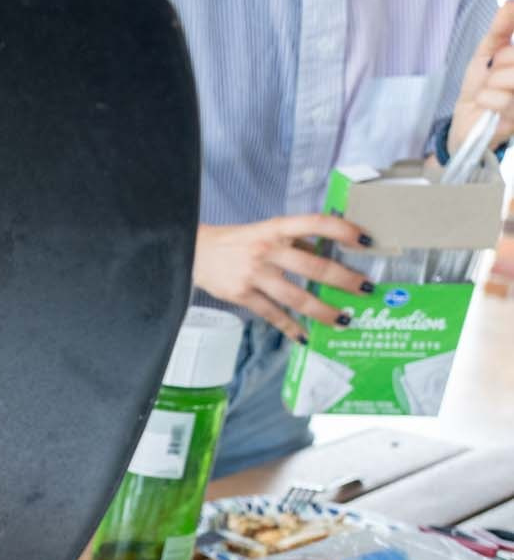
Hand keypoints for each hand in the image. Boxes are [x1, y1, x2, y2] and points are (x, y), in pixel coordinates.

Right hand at [192, 214, 371, 344]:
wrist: (192, 251)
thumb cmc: (237, 241)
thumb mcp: (266, 231)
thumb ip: (296, 240)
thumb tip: (330, 253)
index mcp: (276, 229)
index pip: (315, 224)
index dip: (343, 230)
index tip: (366, 241)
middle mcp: (266, 251)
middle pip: (313, 268)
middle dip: (344, 280)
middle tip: (367, 289)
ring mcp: (254, 275)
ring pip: (296, 297)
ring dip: (323, 311)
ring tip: (344, 320)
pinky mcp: (241, 295)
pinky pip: (271, 314)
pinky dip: (290, 327)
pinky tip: (305, 336)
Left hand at [449, 0, 513, 157]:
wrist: (465, 122)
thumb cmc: (481, 85)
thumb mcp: (488, 52)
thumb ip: (501, 29)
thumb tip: (510, 4)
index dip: (509, 45)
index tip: (498, 52)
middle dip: (502, 58)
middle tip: (495, 70)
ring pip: (509, 77)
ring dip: (492, 81)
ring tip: (491, 89)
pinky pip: (498, 99)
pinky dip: (485, 99)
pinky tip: (487, 106)